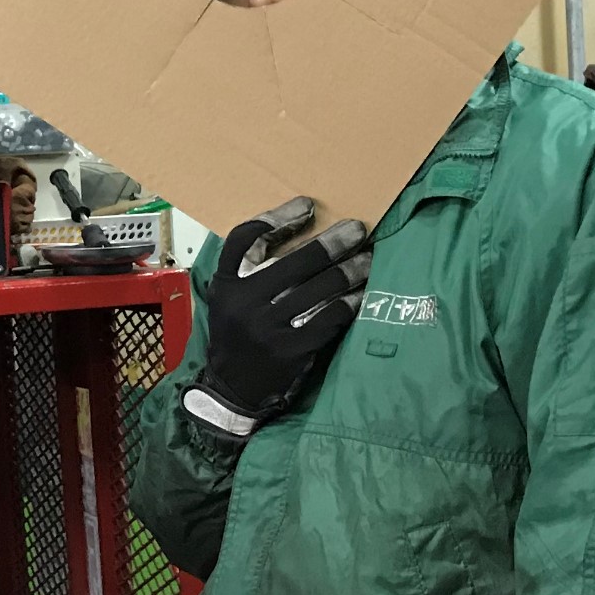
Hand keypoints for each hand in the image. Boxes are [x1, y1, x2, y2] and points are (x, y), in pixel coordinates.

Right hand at [184, 197, 370, 437]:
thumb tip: (292, 230)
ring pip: (318, 289)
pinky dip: (349, 303)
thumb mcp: (228, 299)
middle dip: (332, 242)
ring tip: (368, 259)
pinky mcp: (290, 350)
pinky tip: (362, 294)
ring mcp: (267, 328)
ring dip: (349, 271)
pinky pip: (328, 318)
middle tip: (357, 229)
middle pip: (294, 261)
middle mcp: (243, 303)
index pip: (245, 238)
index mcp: (226, 284)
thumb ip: (249, 269)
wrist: (233, 389)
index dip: (277, 217)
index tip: (307, 205)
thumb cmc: (237, 336)